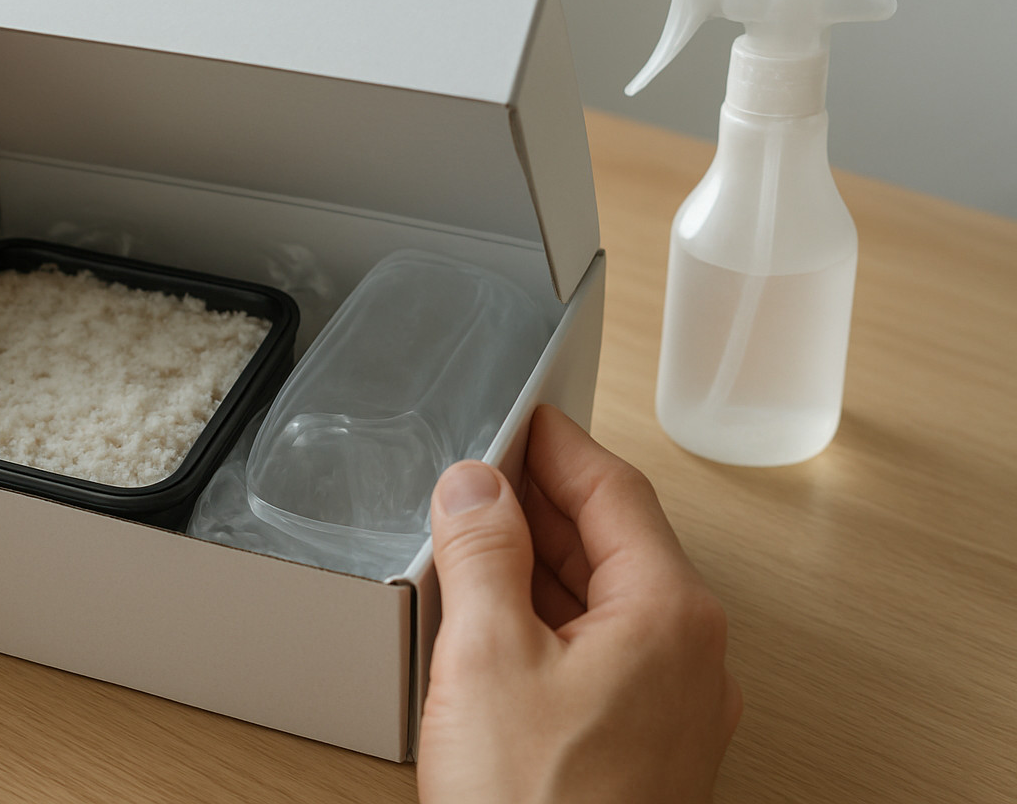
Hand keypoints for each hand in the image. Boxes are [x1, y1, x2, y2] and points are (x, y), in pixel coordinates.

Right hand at [417, 405, 741, 802]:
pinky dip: (551, 619)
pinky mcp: (646, 749)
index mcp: (668, 615)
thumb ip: (481, 553)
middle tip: (485, 472)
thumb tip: (474, 486)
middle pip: (616, 543)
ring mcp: (676, 709)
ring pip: (608, 601)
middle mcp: (690, 657)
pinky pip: (603, 653)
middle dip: (544, 501)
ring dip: (543, 561)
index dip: (559, 446)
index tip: (524, 416)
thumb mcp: (486, 657)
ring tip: (477, 538)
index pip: (615, 492)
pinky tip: (500, 623)